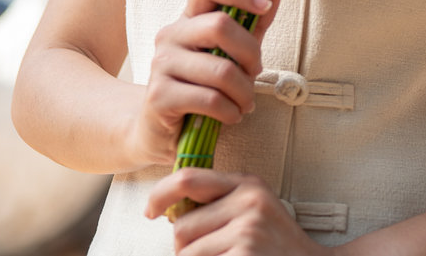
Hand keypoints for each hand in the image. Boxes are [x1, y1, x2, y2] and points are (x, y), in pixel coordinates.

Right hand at [125, 0, 280, 166]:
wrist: (160, 130)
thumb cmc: (202, 87)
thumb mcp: (231, 53)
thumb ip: (252, 24)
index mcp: (188, 19)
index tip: (265, 5)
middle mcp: (170, 35)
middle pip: (220, 25)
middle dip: (250, 53)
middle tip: (255, 73)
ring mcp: (161, 64)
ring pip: (221, 70)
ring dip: (244, 92)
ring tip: (245, 103)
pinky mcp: (159, 96)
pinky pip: (210, 99)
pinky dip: (230, 111)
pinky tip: (231, 116)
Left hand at [146, 168, 323, 255]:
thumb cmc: (276, 244)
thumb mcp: (253, 210)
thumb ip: (219, 203)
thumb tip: (169, 210)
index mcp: (248, 184)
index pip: (188, 178)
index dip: (160, 194)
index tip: (149, 210)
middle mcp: (248, 201)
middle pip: (182, 226)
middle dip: (184, 248)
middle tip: (208, 255)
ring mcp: (248, 229)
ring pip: (187, 252)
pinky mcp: (245, 254)